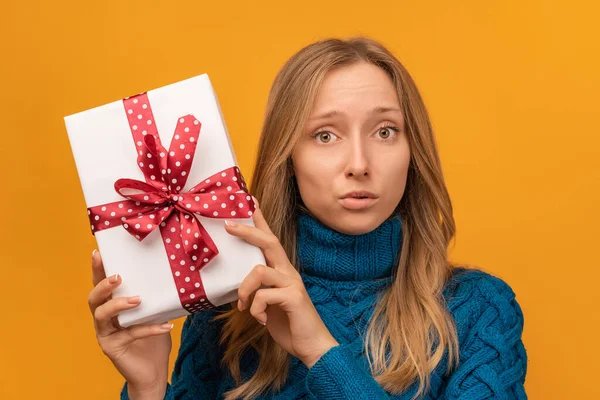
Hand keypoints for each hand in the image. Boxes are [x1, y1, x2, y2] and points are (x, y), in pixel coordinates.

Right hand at [88, 250, 171, 398]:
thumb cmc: (153, 337)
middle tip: (118, 277)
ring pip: (102, 315)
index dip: (97, 269)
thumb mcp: (156, 312)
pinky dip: (149, 328)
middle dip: (103, 285)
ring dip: (118, 305)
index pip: (101, 284)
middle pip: (94, 298)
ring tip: (138, 299)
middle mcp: (103, 318)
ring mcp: (105, 334)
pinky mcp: (112, 348)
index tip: (98, 252)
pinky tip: (166, 326)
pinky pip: (129, 334)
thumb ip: (155, 296)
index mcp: (111, 305)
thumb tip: (172, 271)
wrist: (154, 370)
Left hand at [224, 199, 338, 368]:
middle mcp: (288, 272)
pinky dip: (255, 310)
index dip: (260, 220)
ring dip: (244, 289)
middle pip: (269, 242)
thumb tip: (236, 287)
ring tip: (243, 306)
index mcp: (282, 271)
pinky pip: (264, 296)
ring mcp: (293, 283)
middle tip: (228, 226)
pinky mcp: (294, 297)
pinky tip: (261, 321)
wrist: (312, 347)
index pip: (270, 239)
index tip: (249, 201)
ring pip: (259, 270)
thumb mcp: (267, 304)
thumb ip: (257, 290)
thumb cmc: (289, 324)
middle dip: (248, 231)